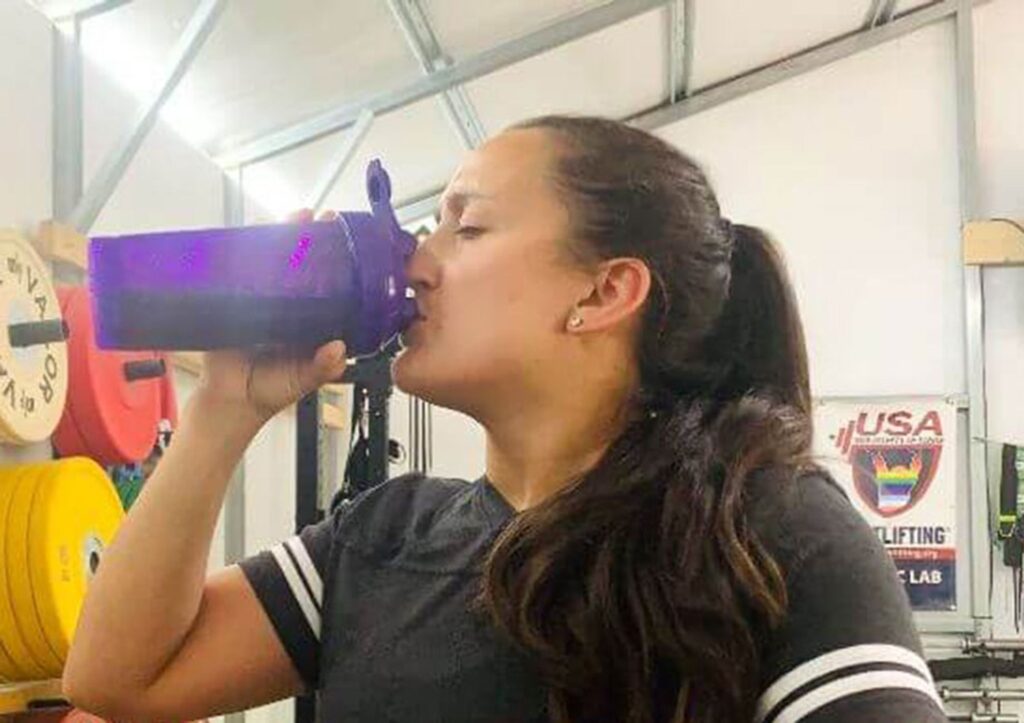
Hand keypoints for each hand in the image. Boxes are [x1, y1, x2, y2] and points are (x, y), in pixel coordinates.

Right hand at [194, 207, 346, 421]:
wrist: (230, 403)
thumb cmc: (270, 390)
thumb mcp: (303, 380)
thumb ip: (322, 367)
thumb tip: (338, 351)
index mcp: (309, 318)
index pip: (325, 281)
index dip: (336, 260)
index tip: (347, 240)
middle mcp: (285, 303)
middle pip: (298, 263)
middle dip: (309, 237)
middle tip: (321, 218)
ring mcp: (258, 298)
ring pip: (270, 261)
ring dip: (280, 236)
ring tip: (294, 217)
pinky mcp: (231, 299)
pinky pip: (236, 271)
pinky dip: (242, 253)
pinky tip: (252, 235)